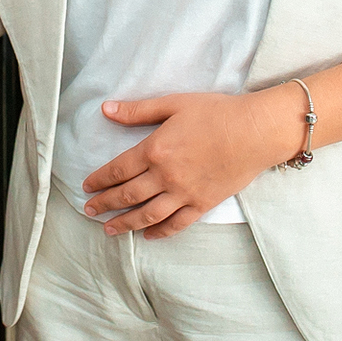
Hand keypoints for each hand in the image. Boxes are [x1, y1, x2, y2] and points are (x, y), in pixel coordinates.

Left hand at [80, 85, 304, 238]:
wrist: (255, 131)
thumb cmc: (216, 113)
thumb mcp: (174, 104)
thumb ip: (139, 111)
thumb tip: (106, 109)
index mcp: (155, 149)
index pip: (118, 169)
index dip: (100, 180)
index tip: (86, 187)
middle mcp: (165, 176)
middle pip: (127, 195)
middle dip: (105, 205)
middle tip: (89, 211)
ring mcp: (184, 193)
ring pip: (147, 215)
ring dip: (125, 224)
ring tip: (109, 230)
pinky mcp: (203, 204)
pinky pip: (176, 224)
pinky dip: (160, 232)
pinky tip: (147, 236)